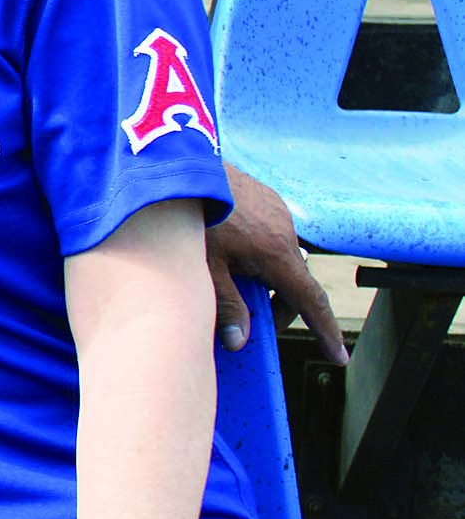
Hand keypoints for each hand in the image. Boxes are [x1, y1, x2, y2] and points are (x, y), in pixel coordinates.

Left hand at [206, 165, 347, 364]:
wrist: (180, 162)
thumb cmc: (190, 215)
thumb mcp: (204, 266)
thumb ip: (226, 306)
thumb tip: (239, 343)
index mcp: (276, 252)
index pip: (310, 301)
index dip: (324, 331)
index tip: (338, 356)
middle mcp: (284, 230)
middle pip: (294, 281)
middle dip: (281, 306)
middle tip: (254, 323)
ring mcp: (276, 210)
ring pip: (281, 257)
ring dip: (267, 277)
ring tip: (234, 283)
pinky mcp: (263, 197)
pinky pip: (271, 234)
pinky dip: (260, 252)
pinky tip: (229, 252)